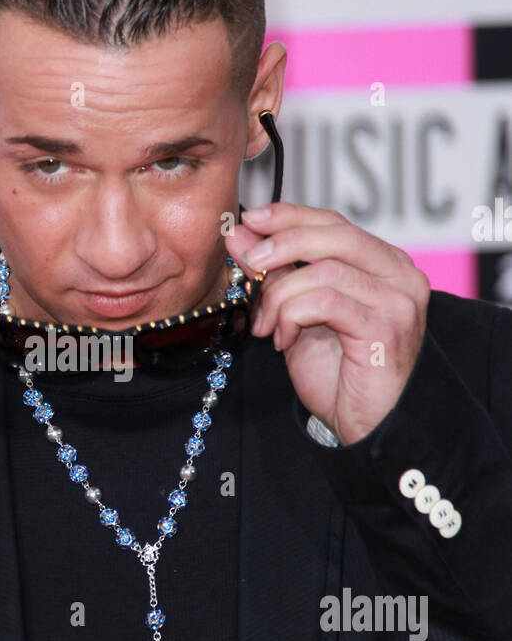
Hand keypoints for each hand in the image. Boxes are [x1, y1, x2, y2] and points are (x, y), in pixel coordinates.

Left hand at [224, 203, 430, 446]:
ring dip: (281, 295)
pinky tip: (283, 339)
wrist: (365, 424)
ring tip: (266, 325)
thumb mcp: (296, 312)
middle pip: (335, 234)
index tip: (250, 219)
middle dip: (282, 244)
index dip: (290, 215)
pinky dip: (292, 316)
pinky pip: (325, 301)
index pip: (335, 222)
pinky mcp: (386, 327)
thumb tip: (240, 233)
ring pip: (324, 270)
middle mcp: (400, 274)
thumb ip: (275, 270)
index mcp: (384, 263)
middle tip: (250, 264)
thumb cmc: (338, 373)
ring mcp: (398, 300)